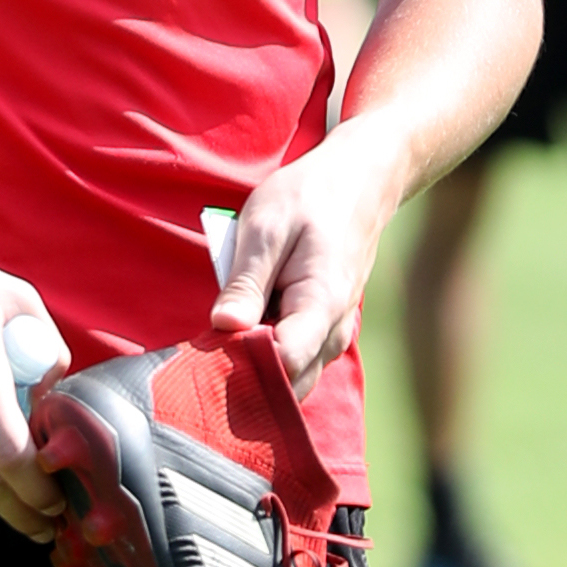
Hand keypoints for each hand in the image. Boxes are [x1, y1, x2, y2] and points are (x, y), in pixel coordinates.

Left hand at [208, 122, 403, 398]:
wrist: (358, 183)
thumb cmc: (309, 198)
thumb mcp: (266, 228)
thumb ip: (246, 283)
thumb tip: (223, 327)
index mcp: (321, 305)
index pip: (283, 364)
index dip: (242, 365)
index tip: (210, 350)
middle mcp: (334, 331)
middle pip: (288, 383)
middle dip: (247, 376)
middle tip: (207, 351)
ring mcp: (335, 334)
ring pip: (294, 378)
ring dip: (258, 367)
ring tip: (226, 337)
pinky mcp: (328, 330)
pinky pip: (299, 361)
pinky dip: (271, 356)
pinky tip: (246, 331)